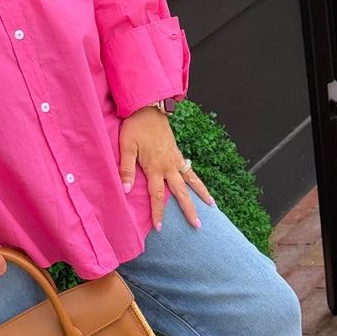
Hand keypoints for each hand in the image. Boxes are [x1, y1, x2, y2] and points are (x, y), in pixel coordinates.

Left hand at [118, 106, 212, 229]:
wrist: (148, 107)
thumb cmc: (135, 126)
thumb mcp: (126, 146)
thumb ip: (127, 168)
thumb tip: (126, 190)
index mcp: (155, 167)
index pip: (157, 195)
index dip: (158, 212)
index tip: (160, 228)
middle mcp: (168, 165)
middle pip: (181, 192)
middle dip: (189, 209)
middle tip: (197, 225)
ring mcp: (175, 158)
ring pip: (191, 180)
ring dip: (200, 194)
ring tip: (211, 206)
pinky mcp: (177, 152)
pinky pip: (189, 169)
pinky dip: (196, 179)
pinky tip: (200, 186)